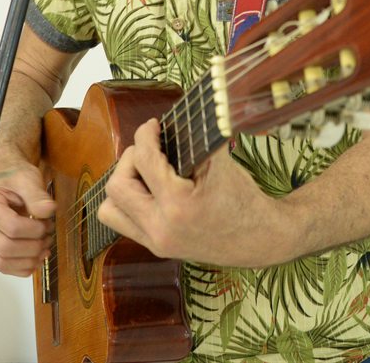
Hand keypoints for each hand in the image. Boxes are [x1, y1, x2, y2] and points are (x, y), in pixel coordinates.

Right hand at [0, 163, 57, 275]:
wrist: (8, 177)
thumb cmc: (14, 176)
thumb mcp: (27, 177)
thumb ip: (36, 194)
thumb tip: (48, 210)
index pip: (11, 227)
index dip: (33, 230)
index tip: (46, 223)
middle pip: (5, 248)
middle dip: (33, 246)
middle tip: (48, 235)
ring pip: (3, 262)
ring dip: (29, 260)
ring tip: (44, 246)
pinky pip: (3, 267)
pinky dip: (22, 268)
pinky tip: (37, 258)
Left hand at [97, 118, 285, 267]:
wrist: (260, 239)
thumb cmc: (244, 199)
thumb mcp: (220, 163)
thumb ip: (191, 141)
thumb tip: (167, 122)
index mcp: (179, 206)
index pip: (144, 160)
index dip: (145, 135)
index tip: (153, 125)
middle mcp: (161, 229)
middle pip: (117, 186)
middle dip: (130, 159)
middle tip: (149, 150)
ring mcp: (156, 243)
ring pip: (109, 209)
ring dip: (122, 185)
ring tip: (145, 173)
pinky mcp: (156, 248)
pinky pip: (123, 222)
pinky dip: (128, 202)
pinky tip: (149, 190)